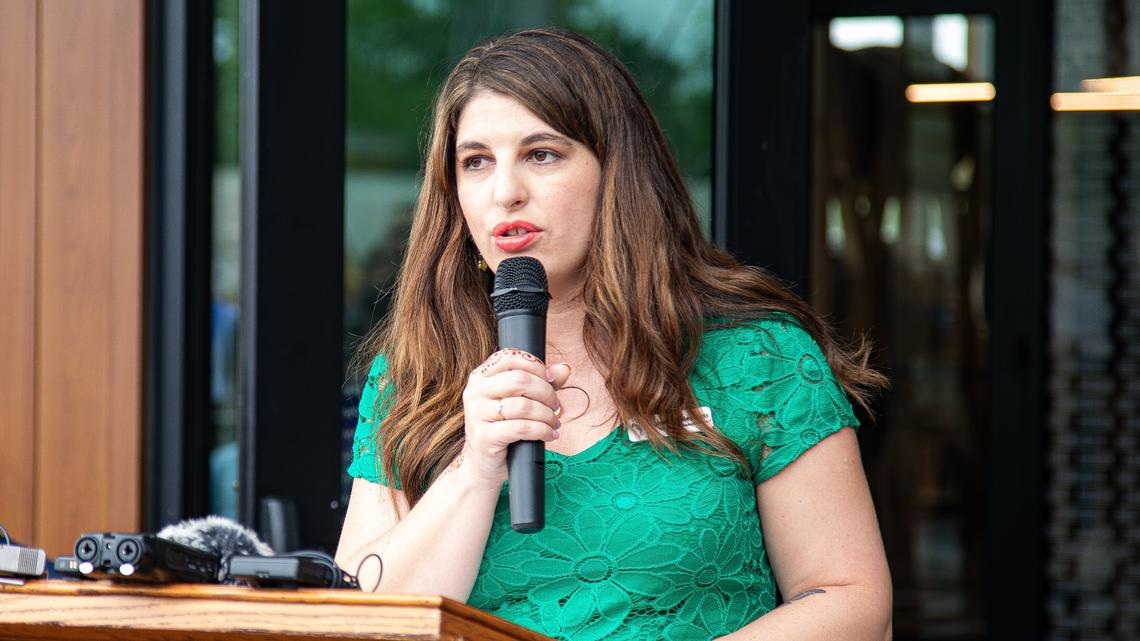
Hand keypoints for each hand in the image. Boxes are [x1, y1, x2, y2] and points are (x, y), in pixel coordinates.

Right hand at [459, 349, 571, 487]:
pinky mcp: (484, 437)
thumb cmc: (504, 428)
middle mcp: (474, 392)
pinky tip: (550, 435)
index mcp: (481, 376)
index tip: (551, 380)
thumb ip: (541, 382)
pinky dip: (542, 430)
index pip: (511, 357)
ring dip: (547, 415)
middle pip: (520, 380)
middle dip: (546, 392)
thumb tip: (564, 369)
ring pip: (523, 406)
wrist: (483, 464)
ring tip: (555, 423)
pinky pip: (522, 428)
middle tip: (556, 405)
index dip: (536, 366)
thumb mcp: (520, 401)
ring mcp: (476, 415)